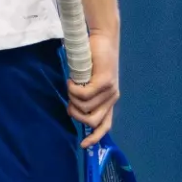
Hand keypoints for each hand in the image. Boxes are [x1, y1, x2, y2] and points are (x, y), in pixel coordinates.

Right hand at [69, 31, 119, 146]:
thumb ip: (86, 94)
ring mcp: (110, 90)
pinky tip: (71, 80)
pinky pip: (83, 94)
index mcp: (109, 100)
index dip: (95, 137)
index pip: (105, 125)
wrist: (102, 37)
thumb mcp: (89, 81)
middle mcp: (112, 98)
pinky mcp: (104, 81)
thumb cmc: (93, 58)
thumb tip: (74, 107)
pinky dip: (73, 89)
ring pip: (84, 107)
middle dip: (75, 114)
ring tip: (71, 85)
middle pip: (91, 120)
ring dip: (72, 98)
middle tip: (69, 101)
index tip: (83, 144)